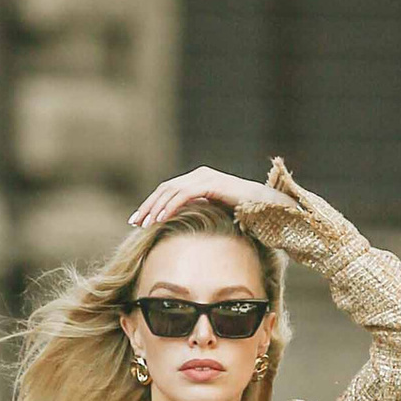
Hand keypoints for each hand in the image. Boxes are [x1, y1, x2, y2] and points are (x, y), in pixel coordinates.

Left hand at [131, 166, 264, 235]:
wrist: (267, 205)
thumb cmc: (245, 212)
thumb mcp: (216, 211)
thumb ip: (200, 212)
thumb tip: (184, 226)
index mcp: (198, 179)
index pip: (168, 190)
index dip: (151, 204)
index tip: (138, 219)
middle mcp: (199, 174)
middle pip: (165, 189)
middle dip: (147, 206)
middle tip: (134, 222)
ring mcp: (205, 177)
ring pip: (171, 191)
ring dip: (155, 208)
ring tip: (144, 223)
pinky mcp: (211, 183)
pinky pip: (184, 195)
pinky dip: (170, 207)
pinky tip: (160, 219)